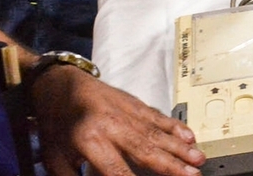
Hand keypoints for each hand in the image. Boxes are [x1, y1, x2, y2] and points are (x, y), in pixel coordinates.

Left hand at [31, 66, 204, 175]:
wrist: (58, 84)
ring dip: (179, 148)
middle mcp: (112, 125)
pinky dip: (174, 127)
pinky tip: (189, 135)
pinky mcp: (133, 103)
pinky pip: (157, 117)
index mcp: (90, 140)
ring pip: (156, 133)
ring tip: (197, 160)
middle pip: (146, 150)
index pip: (116, 171)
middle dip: (171, 166)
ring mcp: (125, 112)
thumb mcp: (55, 158)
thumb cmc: (56, 123)